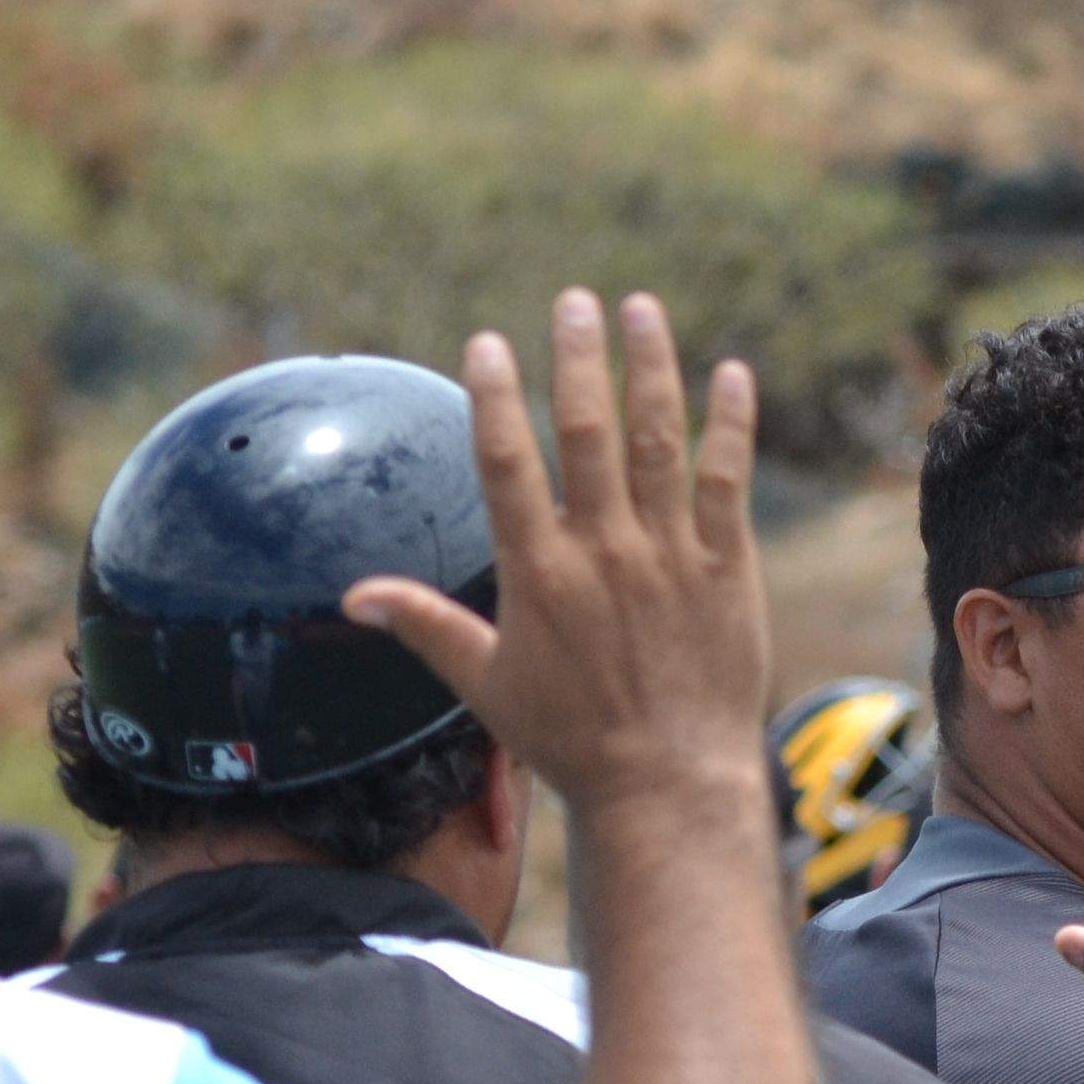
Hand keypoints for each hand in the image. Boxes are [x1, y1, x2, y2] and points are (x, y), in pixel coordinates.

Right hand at [346, 291, 770, 821]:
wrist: (667, 783)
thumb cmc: (571, 741)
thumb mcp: (486, 686)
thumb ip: (426, 627)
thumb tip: (352, 597)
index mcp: (538, 571)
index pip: (507, 462)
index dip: (496, 396)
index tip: (488, 341)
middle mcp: (603, 549)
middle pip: (585, 431)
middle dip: (578, 357)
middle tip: (575, 300)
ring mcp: (669, 553)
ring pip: (659, 440)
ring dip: (651, 368)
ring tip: (643, 309)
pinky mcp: (726, 567)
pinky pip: (726, 480)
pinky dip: (729, 425)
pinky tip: (731, 374)